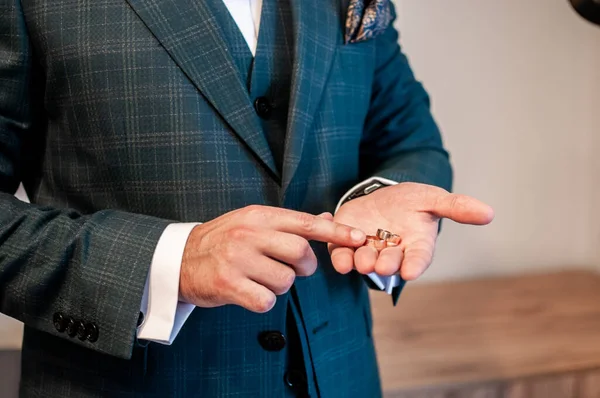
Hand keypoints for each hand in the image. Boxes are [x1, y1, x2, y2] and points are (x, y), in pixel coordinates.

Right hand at [179, 205, 366, 312]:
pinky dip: (263, 301)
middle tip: (293, 270)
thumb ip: (287, 223)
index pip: (305, 223)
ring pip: (285, 280)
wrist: (179, 258)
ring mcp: (238, 259)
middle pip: (300, 253)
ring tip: (262, 279)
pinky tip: (249, 292)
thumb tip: (326, 219)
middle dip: (305, 267)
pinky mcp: (228, 285)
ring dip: (280, 285)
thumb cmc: (222, 240)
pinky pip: (266, 300)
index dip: (335, 232)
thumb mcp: (251, 222)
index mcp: (258, 216)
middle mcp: (249, 234)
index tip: (360, 238)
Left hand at [329, 182, 493, 279]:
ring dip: (360, 262)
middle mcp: (392, 253)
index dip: (414, 266)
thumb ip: (456, 207)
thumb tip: (489, 213)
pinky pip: (340, 253)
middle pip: (389, 263)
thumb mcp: (433, 199)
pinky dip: (337, 255)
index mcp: (416, 246)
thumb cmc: (413, 202)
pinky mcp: (346, 243)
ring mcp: (368, 250)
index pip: (418, 259)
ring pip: (363, 261)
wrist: (384, 196)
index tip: (410, 272)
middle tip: (381, 265)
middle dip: (385, 265)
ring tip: (358, 261)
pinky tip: (337, 254)